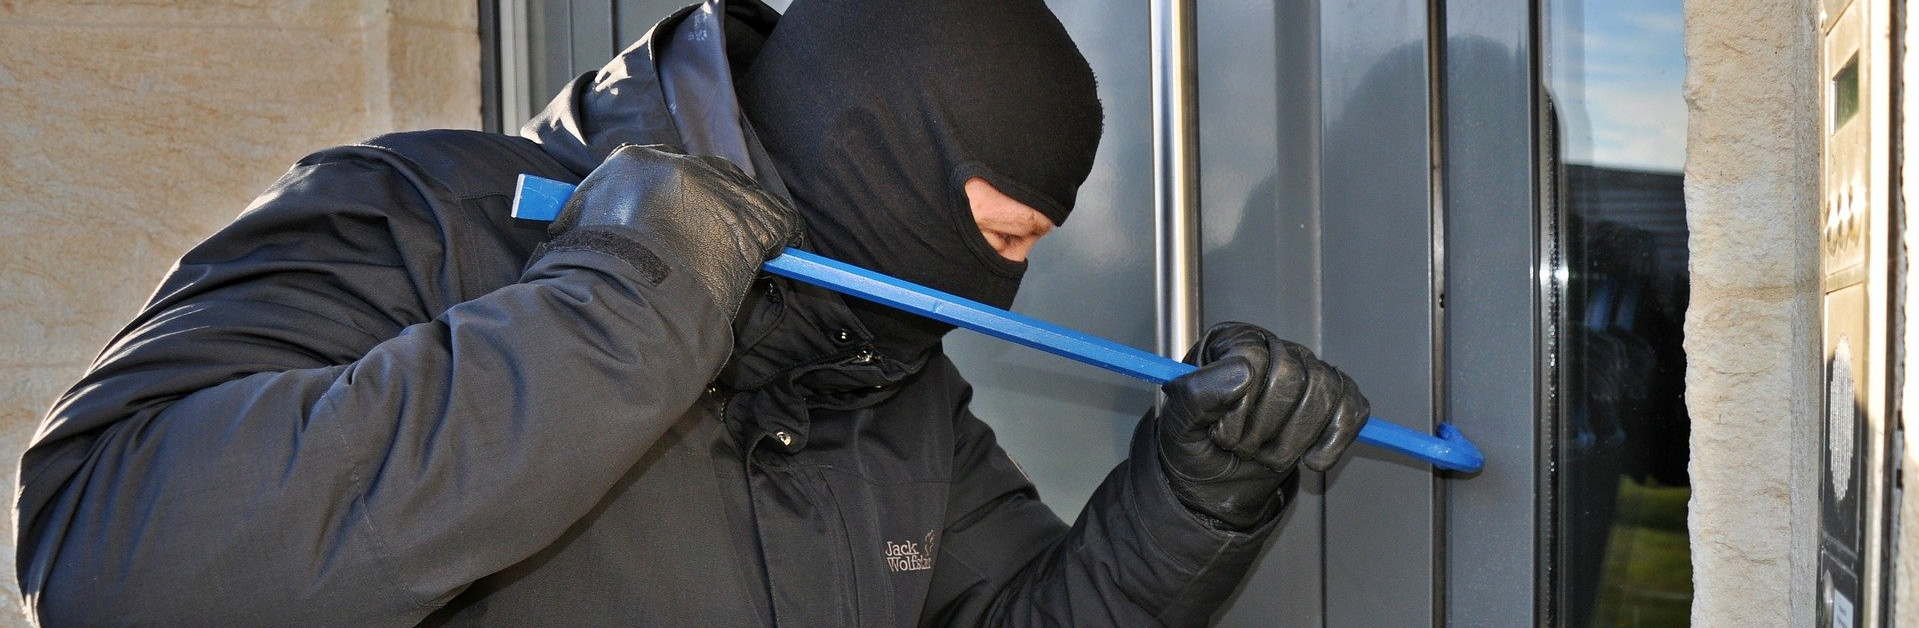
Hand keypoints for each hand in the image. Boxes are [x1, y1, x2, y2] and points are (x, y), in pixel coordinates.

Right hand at [544, 144, 801, 317]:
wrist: (620, 298)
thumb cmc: (589, 274)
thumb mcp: (575, 231)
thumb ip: (591, 216)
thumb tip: (578, 227)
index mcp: (631, 162)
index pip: (665, 167)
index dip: (679, 194)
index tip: (685, 214)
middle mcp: (678, 167)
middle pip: (712, 175)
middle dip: (716, 204)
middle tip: (716, 235)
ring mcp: (719, 192)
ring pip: (747, 197)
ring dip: (748, 222)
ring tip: (751, 249)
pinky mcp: (752, 218)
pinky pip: (780, 222)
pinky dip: (783, 240)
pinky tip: (779, 255)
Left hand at [1157, 322, 1370, 529]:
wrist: (1215, 487)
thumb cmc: (1196, 450)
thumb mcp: (1177, 428)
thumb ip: (1195, 395)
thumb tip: (1241, 371)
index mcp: (1230, 343)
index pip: (1252, 357)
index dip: (1240, 406)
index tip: (1223, 435)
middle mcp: (1272, 348)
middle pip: (1293, 374)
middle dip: (1267, 427)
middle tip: (1245, 449)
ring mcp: (1307, 371)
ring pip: (1325, 390)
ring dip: (1294, 440)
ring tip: (1266, 455)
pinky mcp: (1332, 400)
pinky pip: (1352, 408)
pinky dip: (1334, 441)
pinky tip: (1311, 459)